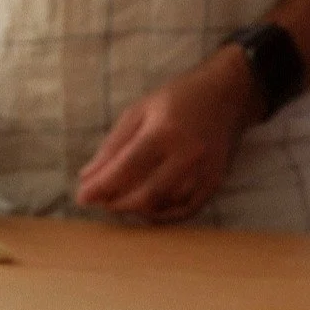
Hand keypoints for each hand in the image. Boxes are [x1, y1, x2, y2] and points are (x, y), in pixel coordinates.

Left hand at [76, 47, 263, 220]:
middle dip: (116, 204)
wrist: (228, 93)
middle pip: (144, 195)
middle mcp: (187, 154)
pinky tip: (146, 208)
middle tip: (101, 201)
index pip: (125, 169)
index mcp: (165, 131)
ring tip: (120, 202)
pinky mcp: (213, 183)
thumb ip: (112, 146)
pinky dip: (160, 215)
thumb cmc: (178, 99)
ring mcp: (203, 171)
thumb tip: (86, 177)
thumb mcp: (139, 111)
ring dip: (136, 211)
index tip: (82, 197)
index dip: (101, 187)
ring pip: (163, 207)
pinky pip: (183, 212)